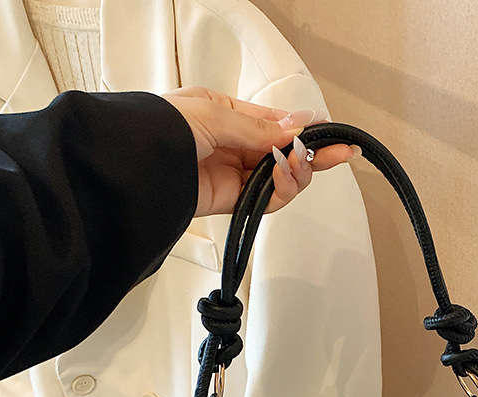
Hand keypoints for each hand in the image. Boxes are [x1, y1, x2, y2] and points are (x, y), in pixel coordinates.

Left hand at [161, 87, 360, 217]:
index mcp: (227, 116)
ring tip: (298, 162)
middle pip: (285, 154)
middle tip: (340, 153)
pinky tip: (286, 175)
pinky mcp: (233, 200)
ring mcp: (235, 174)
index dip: (304, 130)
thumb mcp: (216, 115)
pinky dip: (283, 190)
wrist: (137, 167)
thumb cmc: (161, 129)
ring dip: (298, 172)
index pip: (276, 124)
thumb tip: (295, 129)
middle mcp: (234, 146)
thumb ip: (260, 129)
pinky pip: (269, 199)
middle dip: (314, 154)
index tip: (332, 133)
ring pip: (282, 179)